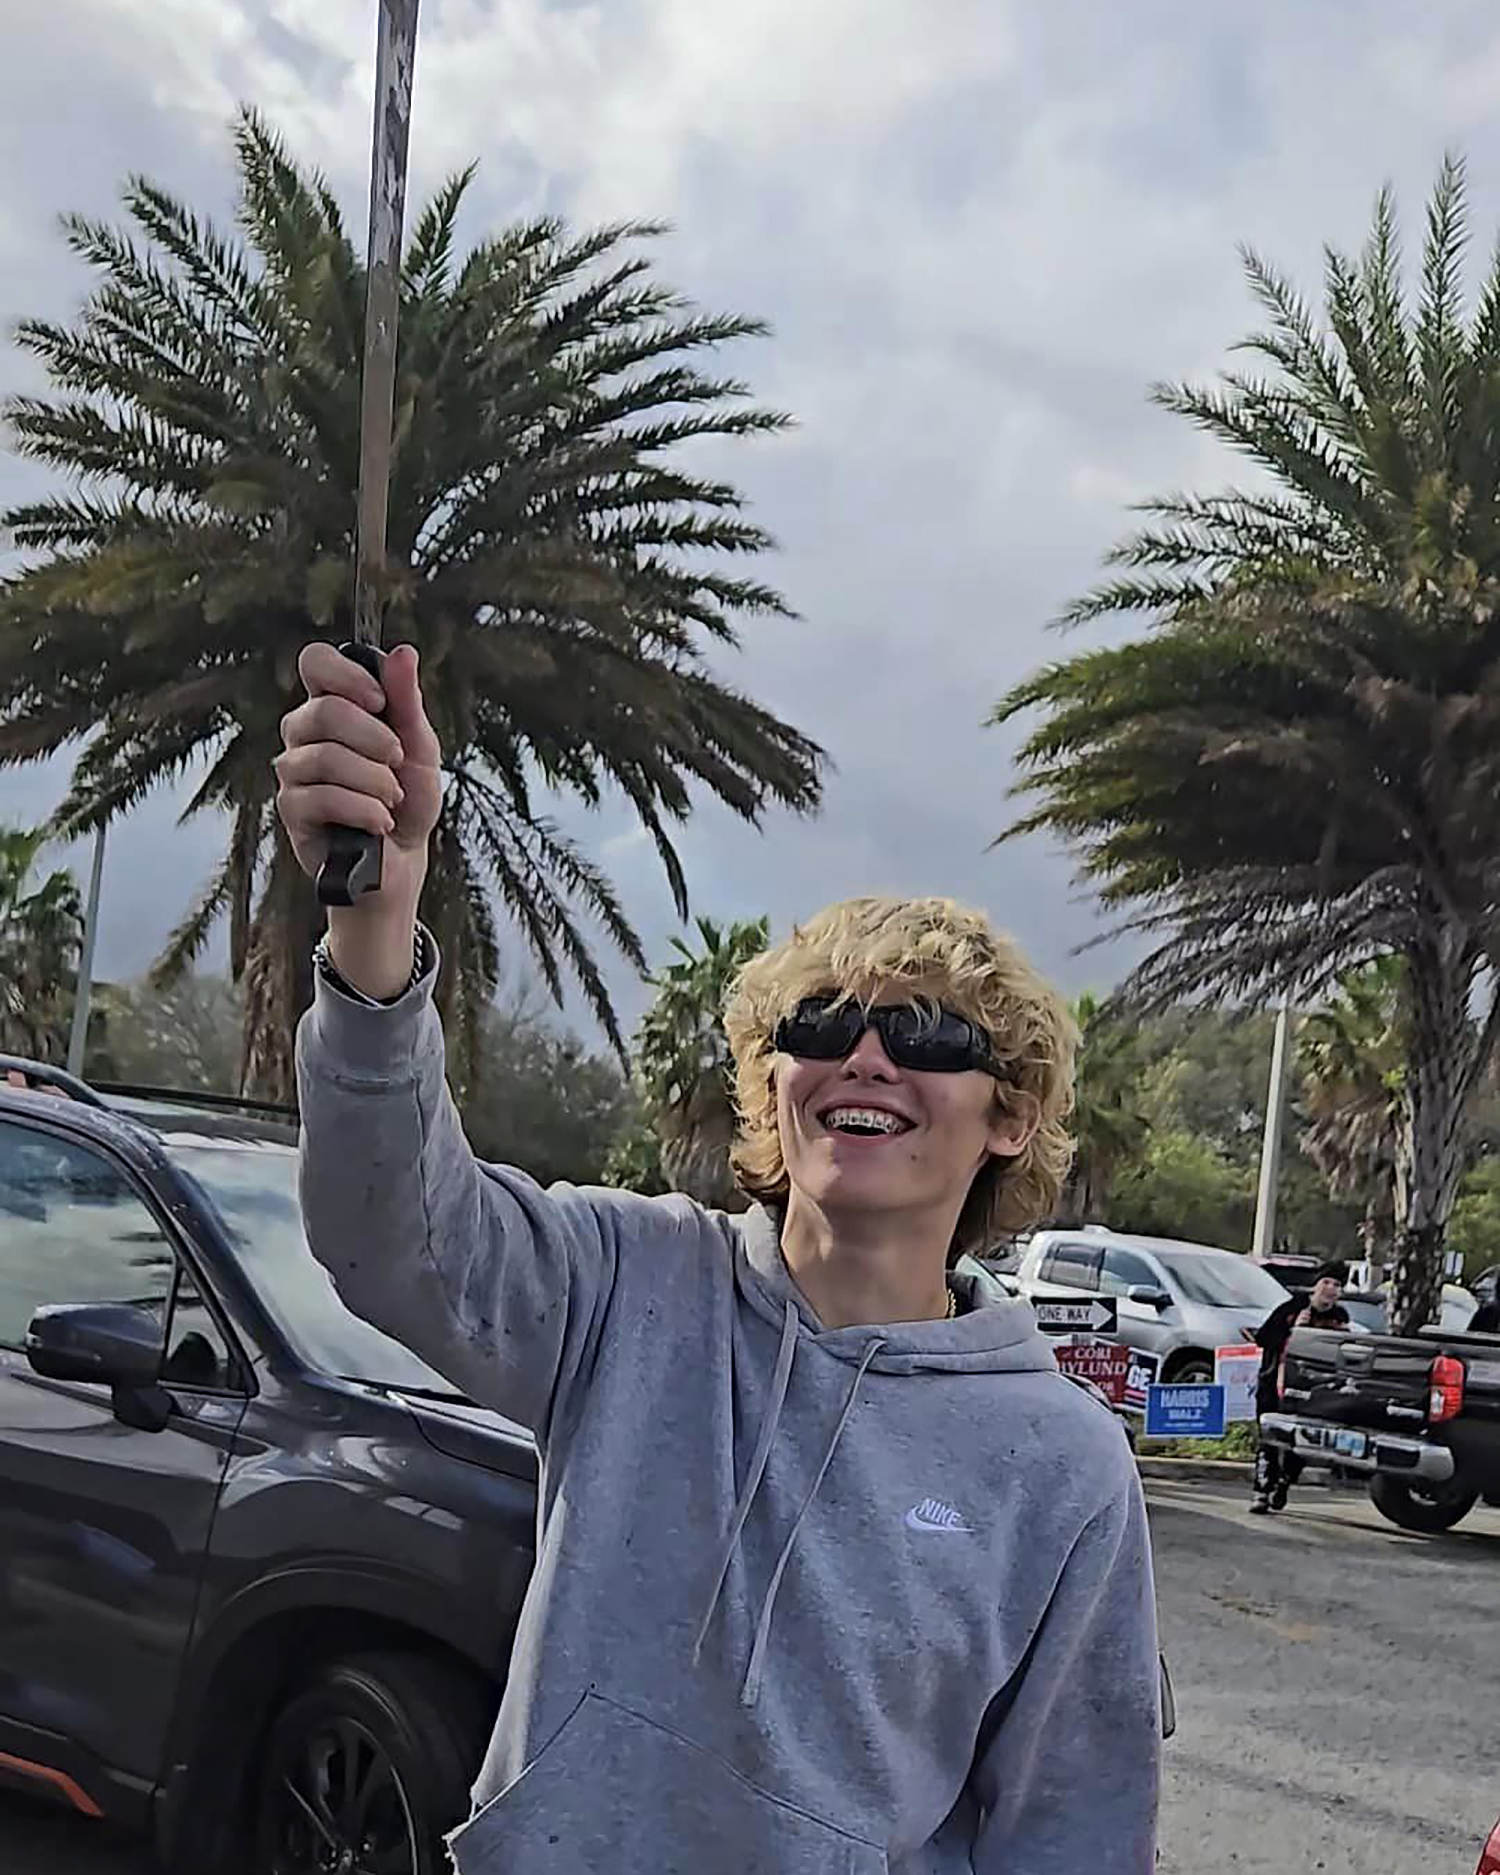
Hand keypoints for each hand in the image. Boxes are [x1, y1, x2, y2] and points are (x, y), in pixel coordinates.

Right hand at [277, 641, 442, 929]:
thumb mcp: (420, 748)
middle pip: (323, 709)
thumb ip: (407, 702)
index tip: (379, 701)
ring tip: (392, 798)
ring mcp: (293, 771)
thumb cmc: (408, 800)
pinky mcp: (292, 810)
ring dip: (374, 780)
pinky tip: (380, 822)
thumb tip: (404, 652)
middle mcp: (304, 733)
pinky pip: (322, 796)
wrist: (402, 861)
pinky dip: (363, 809)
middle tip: (398, 760)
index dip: (344, 673)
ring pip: (325, 756)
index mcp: (333, 706)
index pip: (314, 662)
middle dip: (375, 737)